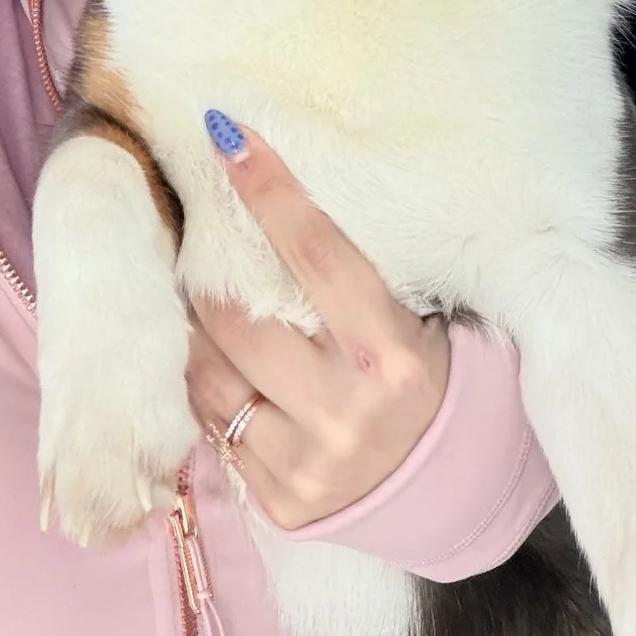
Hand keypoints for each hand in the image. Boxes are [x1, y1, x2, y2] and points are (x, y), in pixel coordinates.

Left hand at [183, 116, 449, 527]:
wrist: (439, 483)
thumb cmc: (420, 374)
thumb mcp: (407, 320)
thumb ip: (345, 272)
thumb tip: (270, 182)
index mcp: (391, 354)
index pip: (314, 254)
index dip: (267, 190)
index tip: (227, 136)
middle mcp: (346, 410)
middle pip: (237, 315)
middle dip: (211, 271)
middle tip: (201, 242)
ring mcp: (307, 461)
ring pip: (206, 370)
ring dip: (196, 329)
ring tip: (204, 304)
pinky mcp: (277, 499)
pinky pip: (209, 423)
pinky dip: (206, 385)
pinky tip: (222, 367)